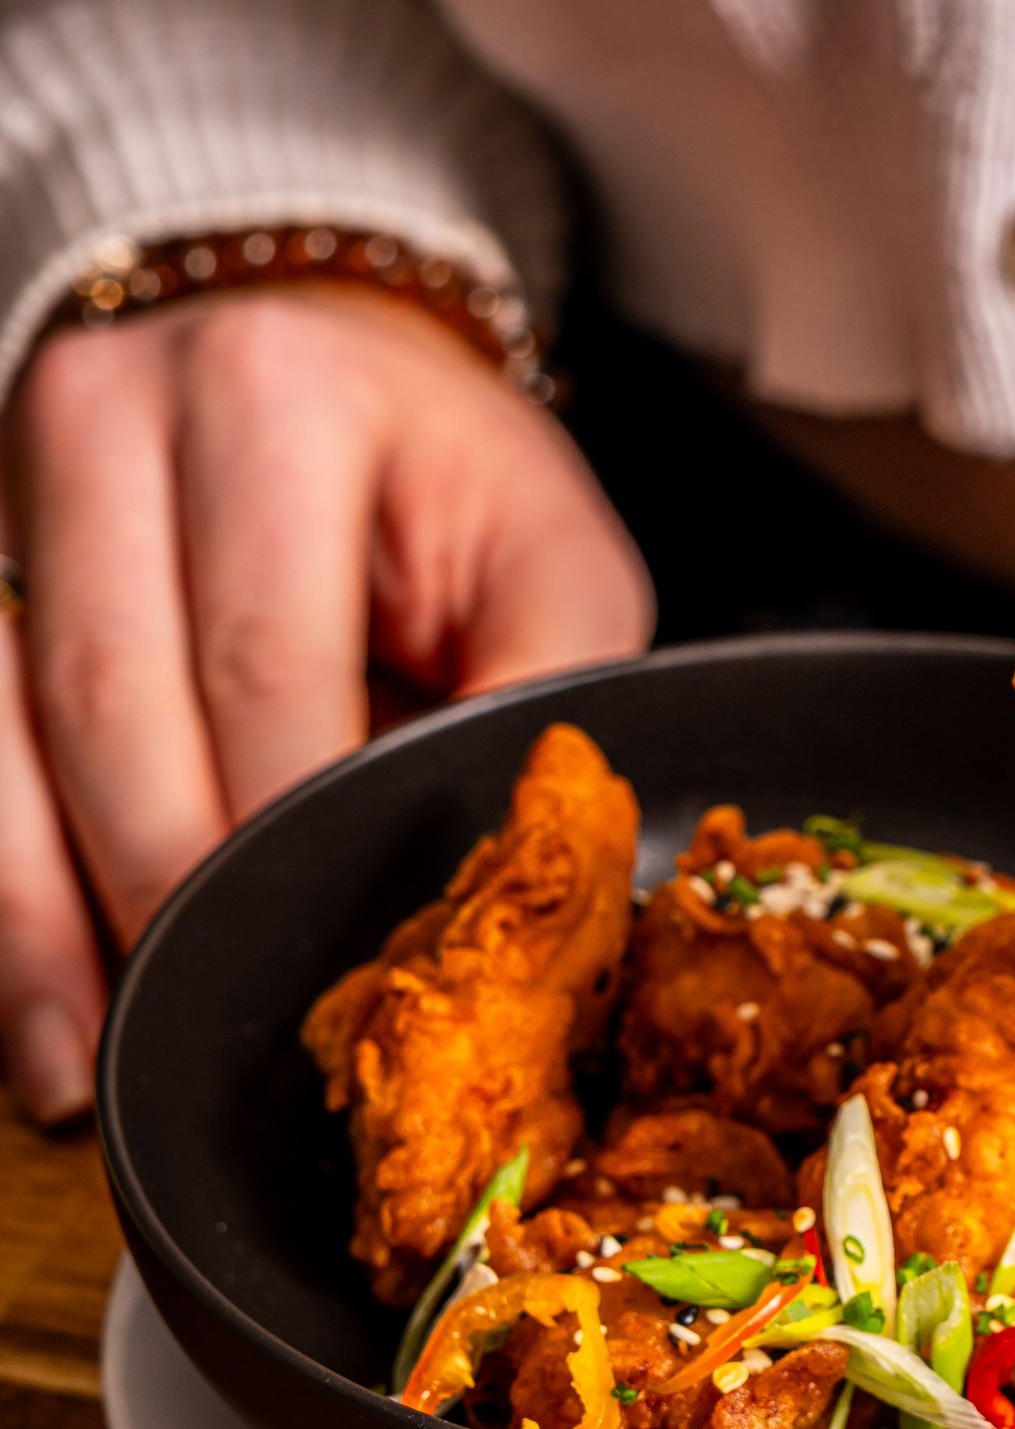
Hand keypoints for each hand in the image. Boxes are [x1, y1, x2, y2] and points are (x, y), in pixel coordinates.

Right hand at [0, 285, 650, 1124]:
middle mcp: (106, 416)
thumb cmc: (443, 484)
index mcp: (274, 396)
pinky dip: (0, 888)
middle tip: (214, 1025)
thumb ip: (544, 688)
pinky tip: (36, 1012)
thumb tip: (505, 863)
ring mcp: (8, 490)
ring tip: (87, 1062)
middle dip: (166, 888)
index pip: (261, 655)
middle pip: (107, 701)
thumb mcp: (546, 554)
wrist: (322, 366)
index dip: (285, 826)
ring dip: (40, 918)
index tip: (328, 960)